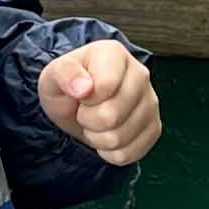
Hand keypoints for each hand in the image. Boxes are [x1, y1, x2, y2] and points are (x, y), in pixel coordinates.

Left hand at [37, 36, 160, 164]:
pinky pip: (129, 154)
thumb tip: (84, 88)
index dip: (85, 99)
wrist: (77, 104)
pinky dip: (110, 152)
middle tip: (85, 110)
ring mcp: (150, 103)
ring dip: (97, 138)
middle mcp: (140, 75)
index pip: (105, 87)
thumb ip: (65, 73)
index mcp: (116, 54)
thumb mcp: (54, 74)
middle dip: (88, 120)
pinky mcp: (154, 128)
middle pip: (112, 115)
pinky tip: (107, 135)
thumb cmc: (67, 86)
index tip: (80, 94)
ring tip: (95, 122)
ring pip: (119, 138)